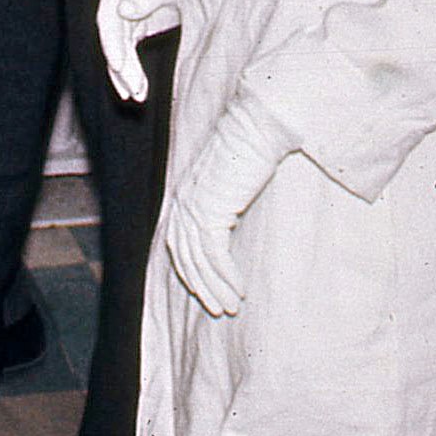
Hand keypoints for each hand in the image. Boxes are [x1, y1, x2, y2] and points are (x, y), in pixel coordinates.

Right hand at [97, 0, 178, 103]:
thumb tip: (122, 11)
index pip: (108, 15)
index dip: (110, 42)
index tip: (118, 65)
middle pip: (112, 36)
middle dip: (121, 66)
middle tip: (131, 89)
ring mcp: (126, 12)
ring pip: (119, 48)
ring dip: (126, 74)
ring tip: (136, 95)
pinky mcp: (137, 26)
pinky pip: (130, 52)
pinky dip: (134, 71)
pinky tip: (139, 89)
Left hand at [165, 99, 291, 318]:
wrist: (257, 126)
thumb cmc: (251, 147)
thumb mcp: (230, 178)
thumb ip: (224, 200)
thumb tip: (233, 220)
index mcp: (184, 195)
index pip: (179, 244)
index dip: (190, 270)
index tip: (205, 291)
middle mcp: (181, 203)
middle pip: (184, 258)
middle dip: (200, 286)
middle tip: (218, 309)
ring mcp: (192, 207)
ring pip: (198, 261)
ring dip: (215, 288)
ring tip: (230, 308)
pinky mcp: (209, 210)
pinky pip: (214, 255)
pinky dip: (225, 276)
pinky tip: (238, 291)